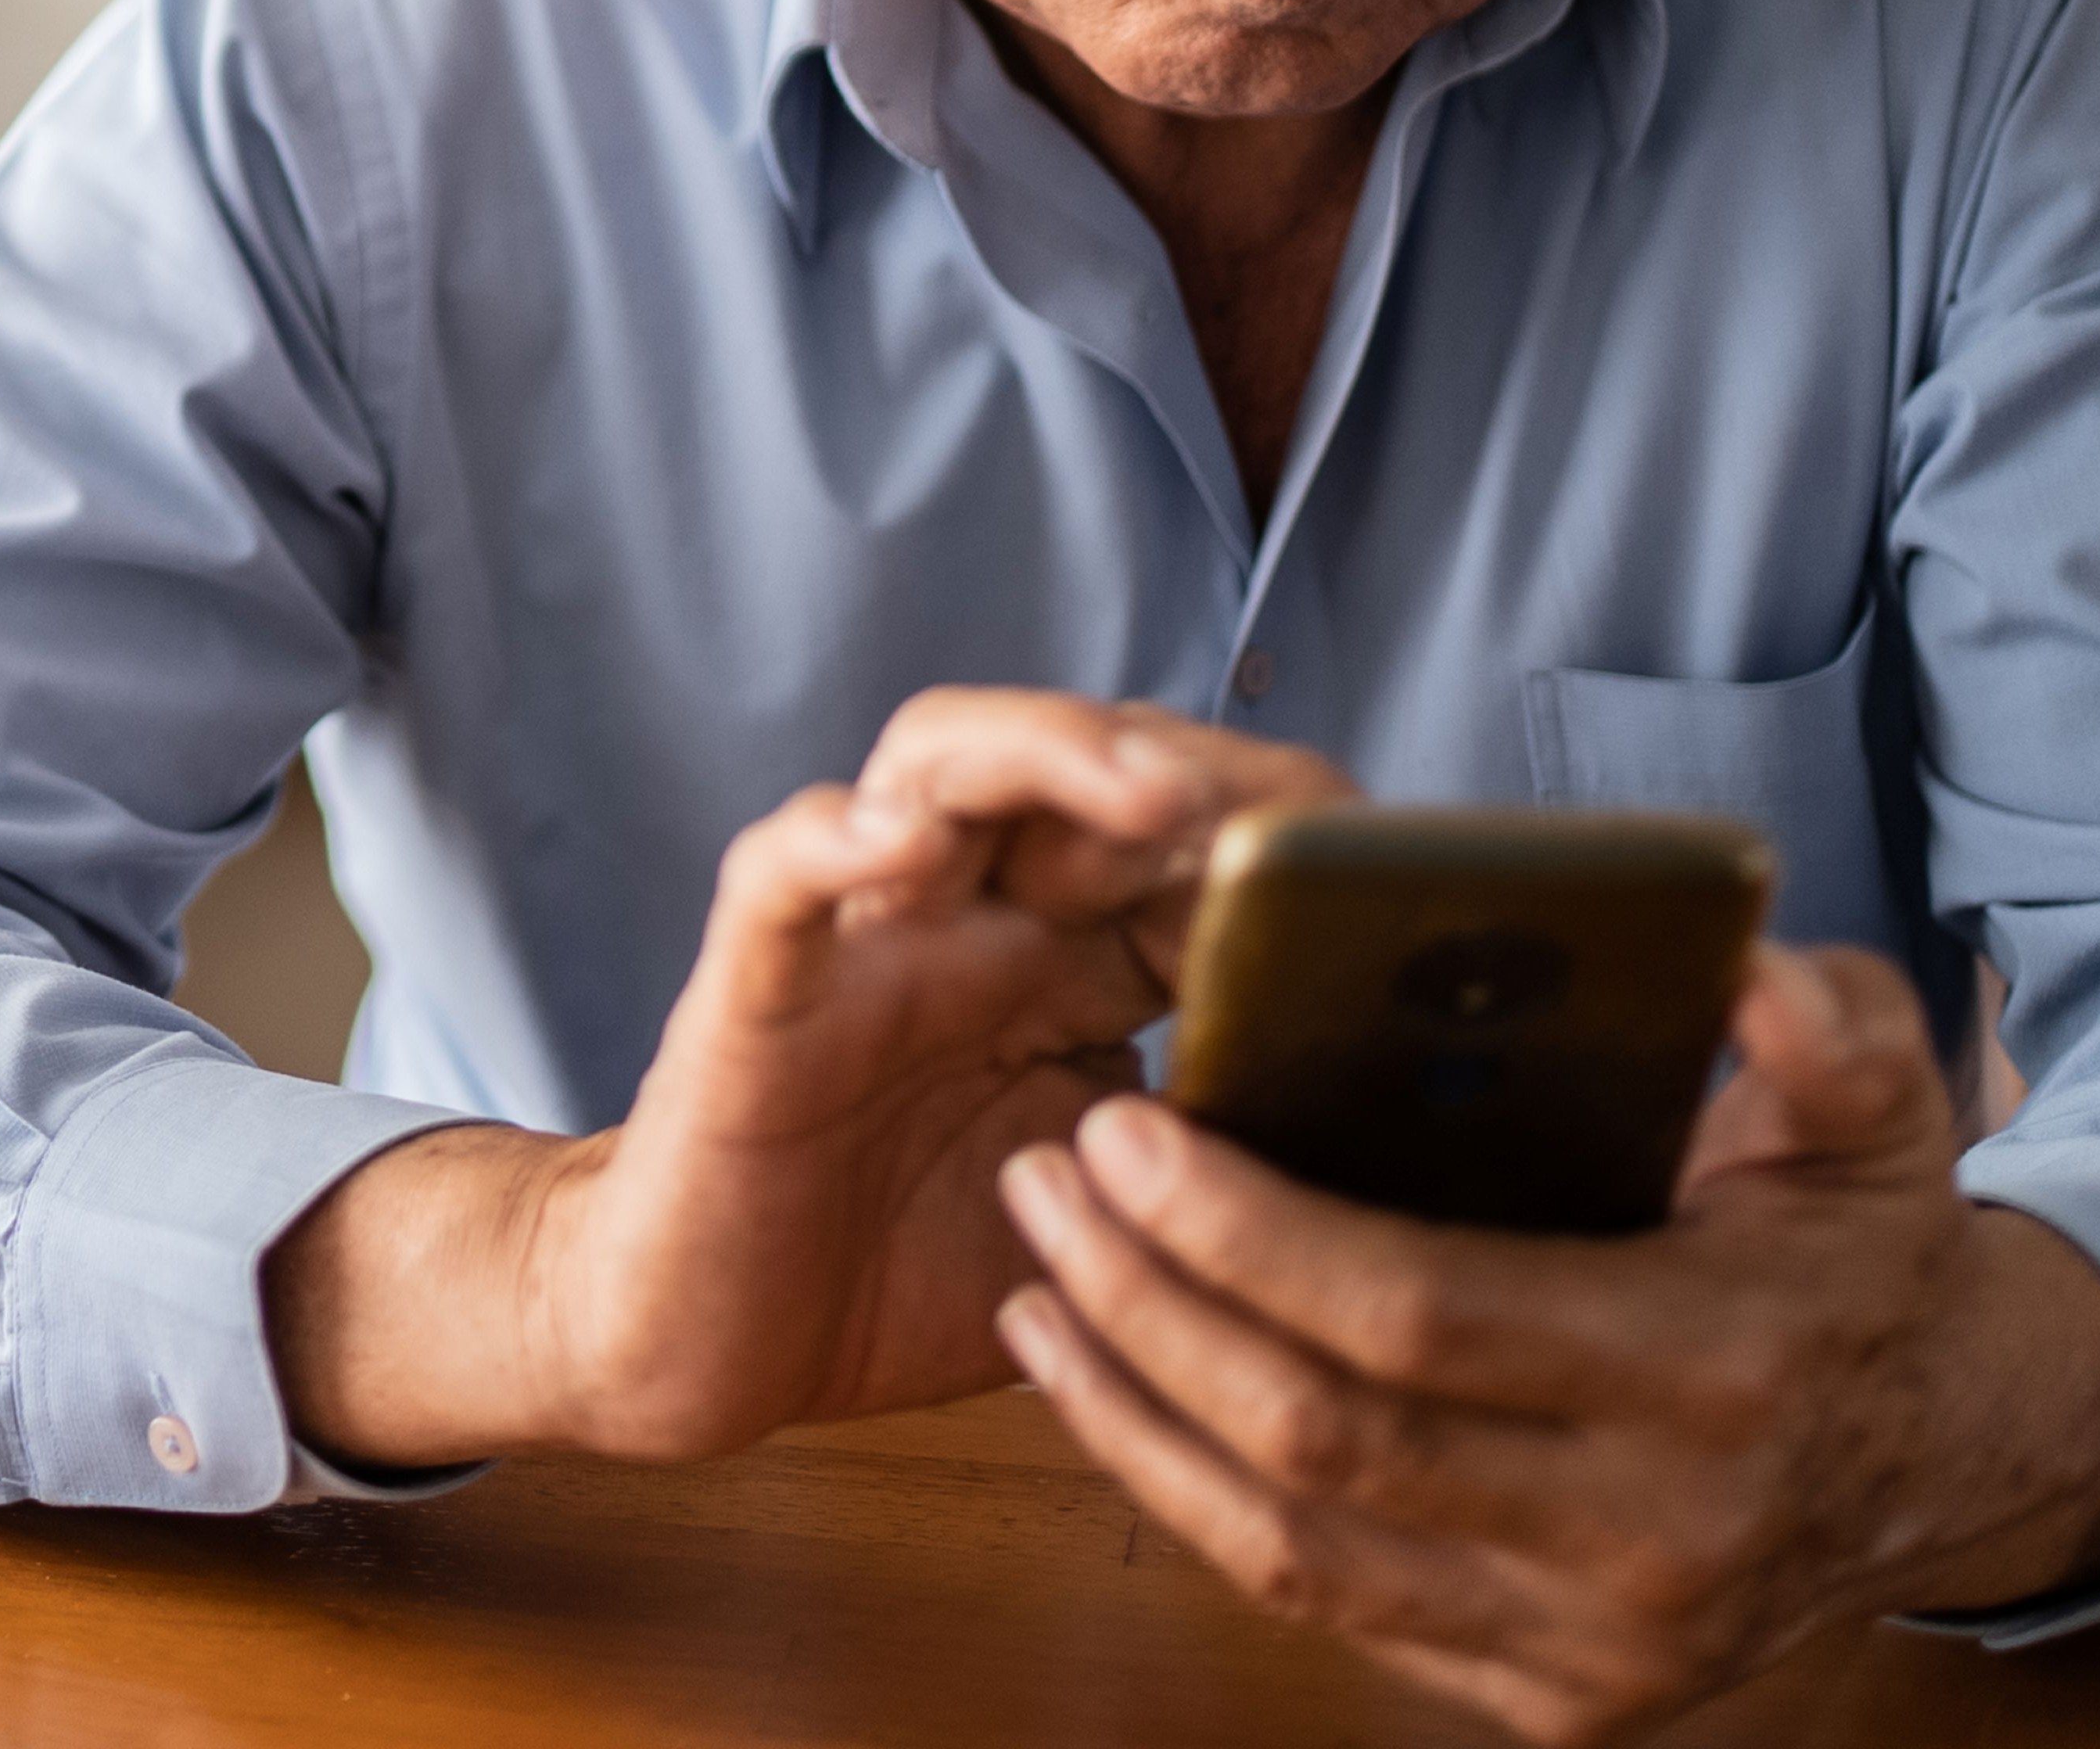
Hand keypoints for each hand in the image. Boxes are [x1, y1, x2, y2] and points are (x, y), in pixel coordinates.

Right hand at [265, 691, 1349, 1468]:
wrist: (706, 1347)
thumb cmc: (898, 1272)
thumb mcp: (1099, 1224)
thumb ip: (1207, 1160)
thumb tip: (1393, 1144)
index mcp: (1062, 957)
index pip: (1184, 837)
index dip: (1279, 833)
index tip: (1381, 874)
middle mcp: (969, 911)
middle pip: (1078, 759)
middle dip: (1195, 765)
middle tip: (1295, 812)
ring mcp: (863, 933)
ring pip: (942, 758)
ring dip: (1050, 753)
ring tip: (1145, 793)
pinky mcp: (754, 986)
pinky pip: (782, 874)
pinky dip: (833, 839)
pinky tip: (897, 842)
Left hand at [992, 943, 2099, 1745]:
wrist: (1946, 1447)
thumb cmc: (1866, 1237)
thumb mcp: (1882, 1100)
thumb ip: (1820, 1020)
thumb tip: (1731, 959)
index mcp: (1717, 1373)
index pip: (1419, 1314)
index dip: (1249, 1230)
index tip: (1126, 1124)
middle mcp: (1651, 1542)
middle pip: (1328, 1439)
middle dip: (1152, 1304)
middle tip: (1044, 1170)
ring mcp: (1596, 1651)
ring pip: (1296, 1553)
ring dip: (1135, 1413)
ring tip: (1034, 1279)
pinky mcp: (1549, 1701)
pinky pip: (1326, 1608)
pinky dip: (1194, 1498)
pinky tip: (1111, 1389)